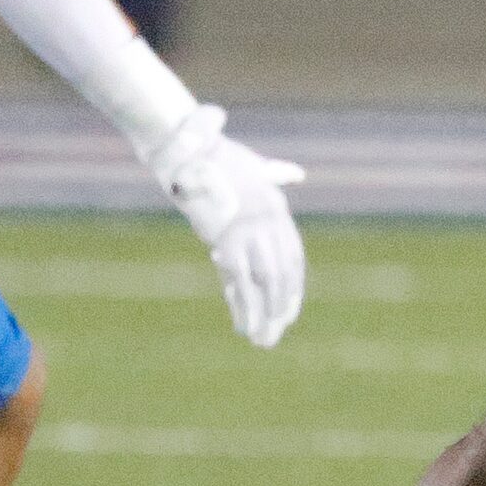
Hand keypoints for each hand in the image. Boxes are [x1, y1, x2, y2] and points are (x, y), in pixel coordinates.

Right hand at [147, 106, 305, 347]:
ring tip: (263, 338)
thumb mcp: (252, 165)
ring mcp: (250, 229)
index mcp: (276, 207)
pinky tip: (244, 325)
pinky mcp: (225, 238)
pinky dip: (242, 305)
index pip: (293, 255)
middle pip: (283, 272)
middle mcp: (270, 220)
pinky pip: (238, 279)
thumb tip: (297, 173)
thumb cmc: (215, 154)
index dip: (292, 285)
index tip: (289, 310)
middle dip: (281, 305)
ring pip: (266, 280)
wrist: (188, 147)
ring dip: (265, 312)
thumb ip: (275, 174)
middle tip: (277, 332)